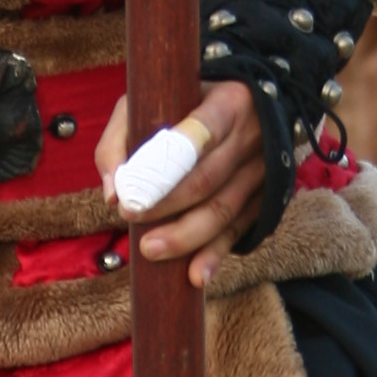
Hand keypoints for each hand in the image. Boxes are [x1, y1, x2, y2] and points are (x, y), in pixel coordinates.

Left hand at [94, 79, 273, 284]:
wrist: (251, 106)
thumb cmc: (184, 103)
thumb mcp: (150, 100)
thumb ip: (120, 139)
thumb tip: (113, 192)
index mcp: (229, 102)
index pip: (201, 132)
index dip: (167, 164)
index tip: (132, 190)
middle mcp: (252, 136)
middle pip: (207, 178)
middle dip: (166, 205)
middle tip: (130, 218)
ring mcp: (262, 171)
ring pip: (223, 210)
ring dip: (186, 236)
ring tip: (150, 249)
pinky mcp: (263, 200)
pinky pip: (238, 231)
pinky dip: (214, 255)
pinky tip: (194, 275)